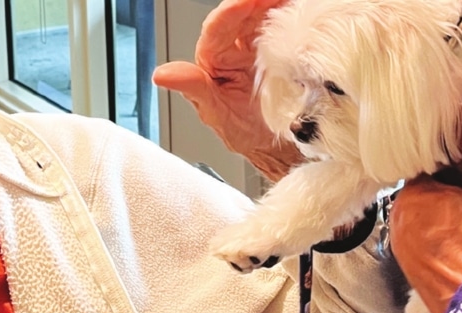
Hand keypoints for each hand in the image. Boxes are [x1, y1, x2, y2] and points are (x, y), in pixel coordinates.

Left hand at [152, 0, 302, 180]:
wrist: (279, 148)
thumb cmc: (244, 134)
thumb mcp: (217, 114)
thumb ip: (193, 89)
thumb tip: (162, 74)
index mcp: (214, 60)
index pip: (218, 27)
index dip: (232, 11)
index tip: (249, 2)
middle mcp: (234, 49)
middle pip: (242, 15)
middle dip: (258, 2)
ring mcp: (257, 49)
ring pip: (262, 17)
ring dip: (275, 6)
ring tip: (290, 2)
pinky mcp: (280, 52)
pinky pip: (283, 29)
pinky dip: (290, 18)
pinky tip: (299, 12)